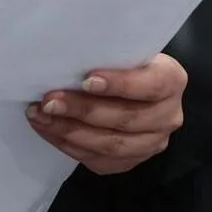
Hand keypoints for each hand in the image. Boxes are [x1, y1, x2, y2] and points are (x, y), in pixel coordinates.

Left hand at [26, 52, 186, 174]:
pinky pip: (100, 160)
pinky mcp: (132, 161)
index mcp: (171, 80)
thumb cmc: (120, 61)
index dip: (119, 84)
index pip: (151, 85)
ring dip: (70, 131)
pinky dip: (69, 145)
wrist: (130, 85)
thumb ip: (106, 54)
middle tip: (49, 101)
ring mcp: (153, 143)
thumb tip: (65, 56)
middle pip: (127, 118)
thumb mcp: (121, 50)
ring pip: (112, 145)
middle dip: (83, 110)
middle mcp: (168, 115)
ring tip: (40, 116)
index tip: (86, 80)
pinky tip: (47, 129)